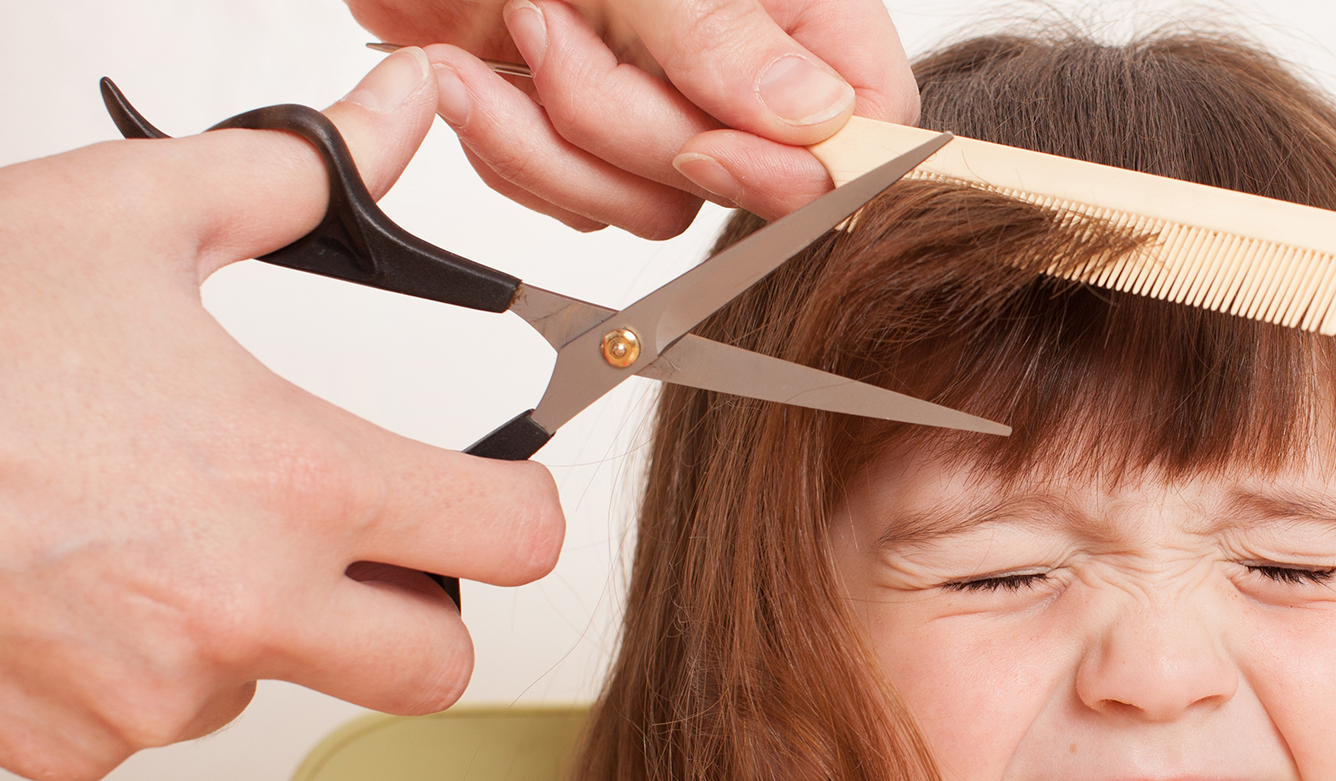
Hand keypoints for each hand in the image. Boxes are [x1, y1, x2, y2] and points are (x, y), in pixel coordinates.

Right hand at [0, 50, 562, 780]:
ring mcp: (149, 694)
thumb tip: (402, 111)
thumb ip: (306, 176)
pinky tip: (70, 574)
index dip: (521, 509)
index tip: (493, 489)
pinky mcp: (63, 745)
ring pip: (278, 686)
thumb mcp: (127, 210)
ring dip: (255, 623)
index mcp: (288, 479)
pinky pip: (155, 720)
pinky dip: (139, 661)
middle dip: (421, 605)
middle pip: (434, 666)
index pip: (515, 543)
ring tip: (147, 519)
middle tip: (357, 536)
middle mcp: (237, 608)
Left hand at [348, 0, 919, 230]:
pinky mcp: (582, 135)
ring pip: (649, 205)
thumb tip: (816, 118)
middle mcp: (738, 68)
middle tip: (547, 23)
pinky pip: (571, 200)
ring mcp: (659, 104)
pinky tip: (470, 66)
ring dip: (551, 138)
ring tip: (506, 25)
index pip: (865, 121)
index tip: (708, 148)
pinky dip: (510, 144)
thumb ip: (722, 33)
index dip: (797, 166)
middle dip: (623, 123)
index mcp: (795, 10)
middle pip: (735, 179)